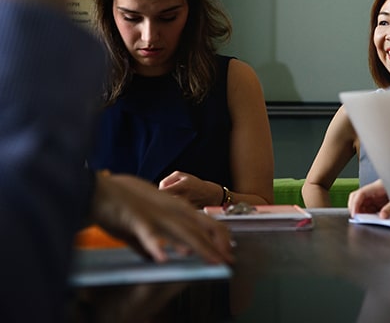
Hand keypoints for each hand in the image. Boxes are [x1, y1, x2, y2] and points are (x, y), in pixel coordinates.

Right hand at [90, 173, 234, 264]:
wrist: (97, 190)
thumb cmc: (119, 207)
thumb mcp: (141, 224)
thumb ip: (150, 241)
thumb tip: (156, 256)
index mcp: (174, 209)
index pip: (204, 222)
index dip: (217, 238)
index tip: (227, 253)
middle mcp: (170, 210)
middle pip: (200, 229)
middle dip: (216, 246)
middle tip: (228, 262)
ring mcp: (155, 214)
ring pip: (183, 232)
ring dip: (200, 247)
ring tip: (213, 261)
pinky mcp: (136, 219)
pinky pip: (149, 234)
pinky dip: (157, 245)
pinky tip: (164, 258)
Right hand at [347, 180, 389, 217]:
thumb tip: (382, 216)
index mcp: (377, 186)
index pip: (361, 193)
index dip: (355, 204)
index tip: (355, 214)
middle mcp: (373, 190)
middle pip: (357, 197)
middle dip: (354, 208)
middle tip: (356, 219)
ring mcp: (374, 195)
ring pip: (361, 202)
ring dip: (360, 211)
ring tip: (364, 220)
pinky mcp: (377, 200)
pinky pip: (367, 206)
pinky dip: (366, 213)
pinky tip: (370, 218)